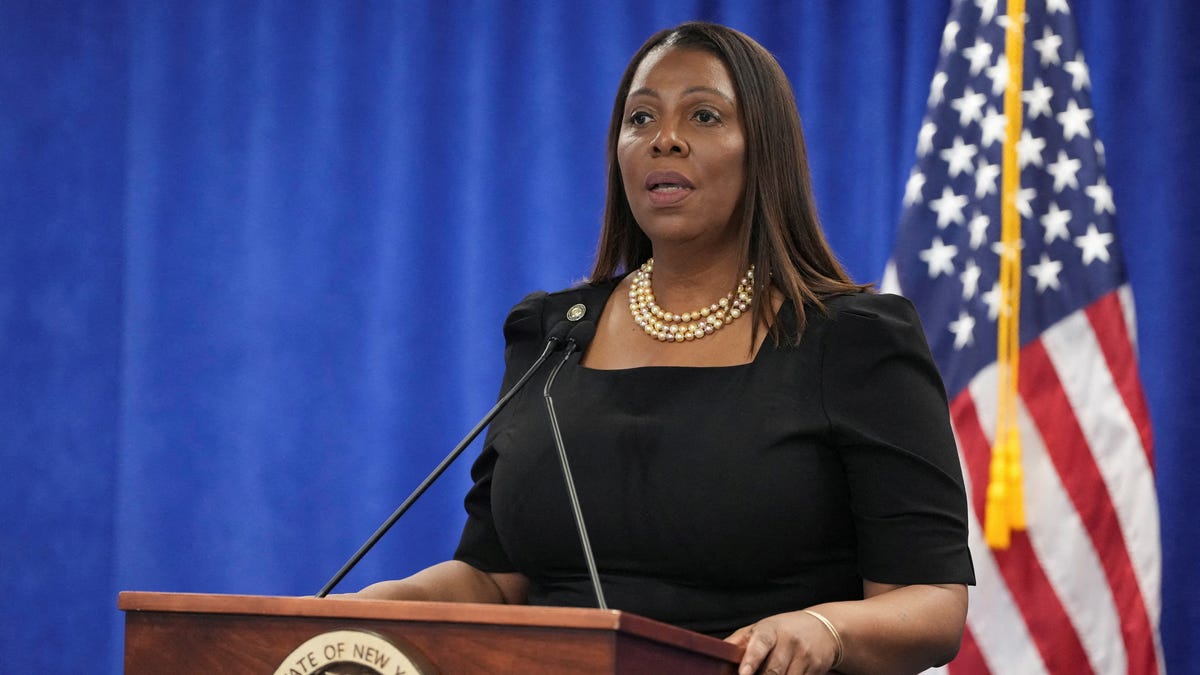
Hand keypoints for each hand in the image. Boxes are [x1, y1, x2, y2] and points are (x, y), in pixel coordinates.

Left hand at [726, 610, 840, 674]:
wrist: (823, 627)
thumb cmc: (784, 629)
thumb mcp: (761, 629)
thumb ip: (739, 642)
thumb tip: (718, 655)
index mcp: (770, 629)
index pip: (760, 644)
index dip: (751, 660)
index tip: (743, 674)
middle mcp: (789, 641)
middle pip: (773, 670)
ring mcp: (804, 655)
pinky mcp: (816, 668)